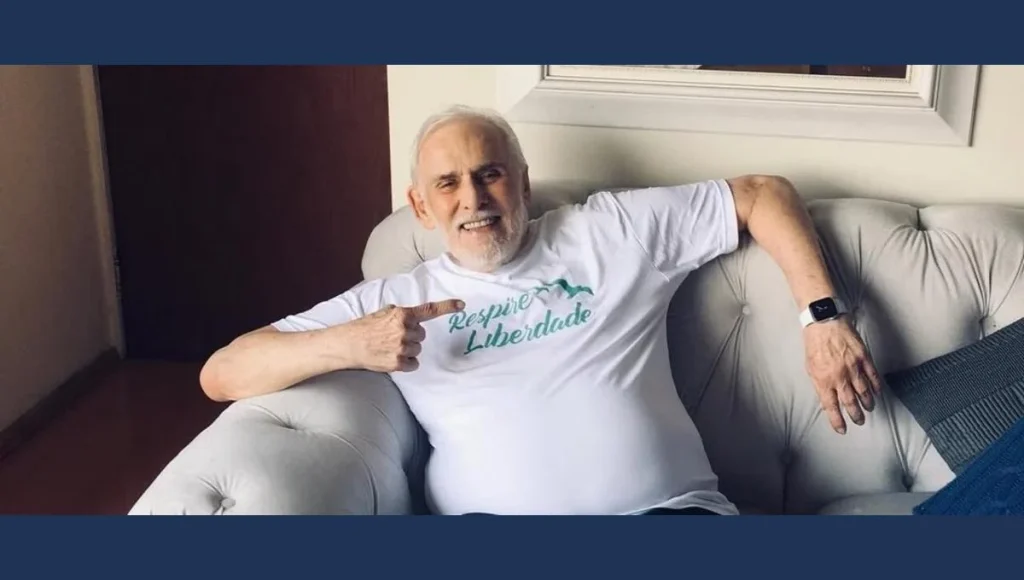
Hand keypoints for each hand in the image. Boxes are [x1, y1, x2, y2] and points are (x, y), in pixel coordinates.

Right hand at [341, 299, 464, 372]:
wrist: (348, 344)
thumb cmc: (365, 327)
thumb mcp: (383, 312)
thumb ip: (401, 314)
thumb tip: (413, 317)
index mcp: (402, 315)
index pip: (429, 310)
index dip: (447, 307)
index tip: (461, 305)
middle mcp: (404, 330)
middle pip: (422, 335)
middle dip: (411, 336)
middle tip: (394, 337)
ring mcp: (402, 347)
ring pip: (418, 349)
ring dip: (408, 349)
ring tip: (390, 347)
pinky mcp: (398, 363)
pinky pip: (413, 364)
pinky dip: (406, 363)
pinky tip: (392, 358)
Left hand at [803, 315, 882, 433]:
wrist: (824, 321)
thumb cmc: (814, 344)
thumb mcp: (810, 367)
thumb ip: (820, 384)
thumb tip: (827, 400)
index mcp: (823, 380)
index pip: (831, 407)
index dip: (837, 421)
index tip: (842, 430)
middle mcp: (839, 377)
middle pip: (850, 403)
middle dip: (856, 416)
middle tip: (859, 421)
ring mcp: (853, 367)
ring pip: (864, 392)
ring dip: (868, 404)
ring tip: (869, 409)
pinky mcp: (864, 358)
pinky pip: (873, 377)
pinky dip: (876, 387)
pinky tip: (877, 393)